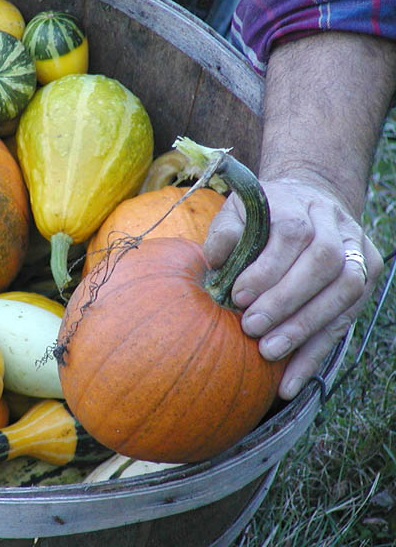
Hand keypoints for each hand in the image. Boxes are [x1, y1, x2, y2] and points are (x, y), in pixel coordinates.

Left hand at [204, 179, 382, 399]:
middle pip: (325, 263)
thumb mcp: (237, 213)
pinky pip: (346, 323)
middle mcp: (336, 226)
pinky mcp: (366, 279)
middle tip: (251, 327)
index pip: (293, 235)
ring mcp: (358, 252)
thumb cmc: (263, 216)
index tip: (238, 296)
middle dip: (286, 301)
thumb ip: (225, 233)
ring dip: (305, 328)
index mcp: (300, 206)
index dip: (268, 269)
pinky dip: (315, 355)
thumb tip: (215, 260)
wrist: (309, 200)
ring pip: (346, 291)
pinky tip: (289, 382)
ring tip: (269, 352)